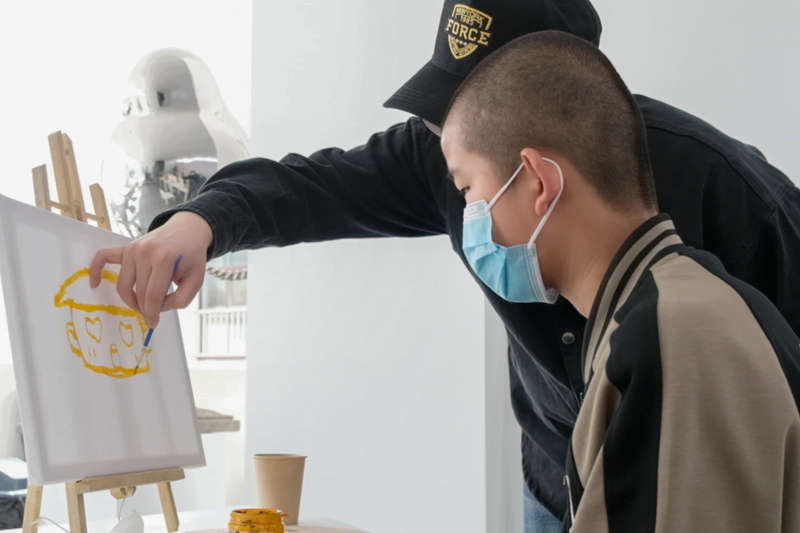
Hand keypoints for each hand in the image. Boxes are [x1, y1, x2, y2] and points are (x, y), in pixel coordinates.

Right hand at [89, 211, 212, 327]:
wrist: (188, 230)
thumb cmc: (192, 255)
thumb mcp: (197, 280)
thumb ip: (181, 299)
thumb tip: (159, 308)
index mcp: (164, 259)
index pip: (152, 295)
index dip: (152, 313)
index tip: (153, 323)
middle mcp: (144, 252)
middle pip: (138, 292)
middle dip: (145, 308)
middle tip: (153, 314)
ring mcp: (132, 249)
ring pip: (123, 284)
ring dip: (131, 299)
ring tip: (143, 304)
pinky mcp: (125, 247)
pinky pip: (103, 257)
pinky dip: (96, 270)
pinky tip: (95, 284)